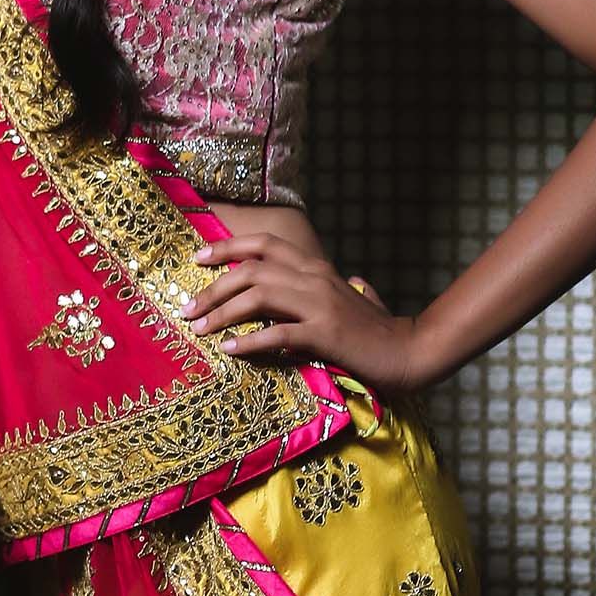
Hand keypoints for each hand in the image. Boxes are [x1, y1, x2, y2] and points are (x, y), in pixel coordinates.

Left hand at [183, 232, 436, 392]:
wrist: (408, 352)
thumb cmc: (377, 329)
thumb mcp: (353, 298)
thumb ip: (340, 286)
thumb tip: (350, 279)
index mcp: (315, 267)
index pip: (264, 244)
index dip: (228, 246)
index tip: (197, 258)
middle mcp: (314, 278)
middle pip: (251, 269)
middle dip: (213, 287)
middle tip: (187, 308)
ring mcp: (319, 304)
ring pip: (258, 296)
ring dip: (222, 312)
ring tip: (200, 329)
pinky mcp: (324, 334)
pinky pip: (277, 334)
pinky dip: (249, 342)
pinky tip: (230, 350)